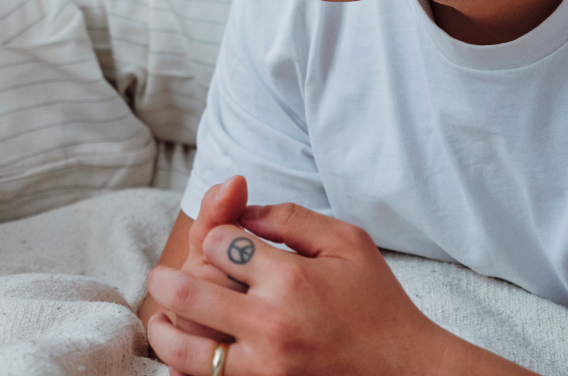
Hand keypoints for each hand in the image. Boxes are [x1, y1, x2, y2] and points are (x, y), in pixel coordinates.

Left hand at [146, 202, 504, 375]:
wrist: (408, 372)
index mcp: (290, 279)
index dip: (214, 236)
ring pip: (189, 350)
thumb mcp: (348, 242)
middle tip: (159, 278)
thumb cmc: (377, 302)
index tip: (223, 242)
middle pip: (190, 295)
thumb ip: (291, 218)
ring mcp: (267, 367)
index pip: (220, 245)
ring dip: (166, 333)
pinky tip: (185, 358)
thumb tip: (241, 208)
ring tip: (159, 321)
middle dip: (166, 282)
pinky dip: (191, 372)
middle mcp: (272, 323)